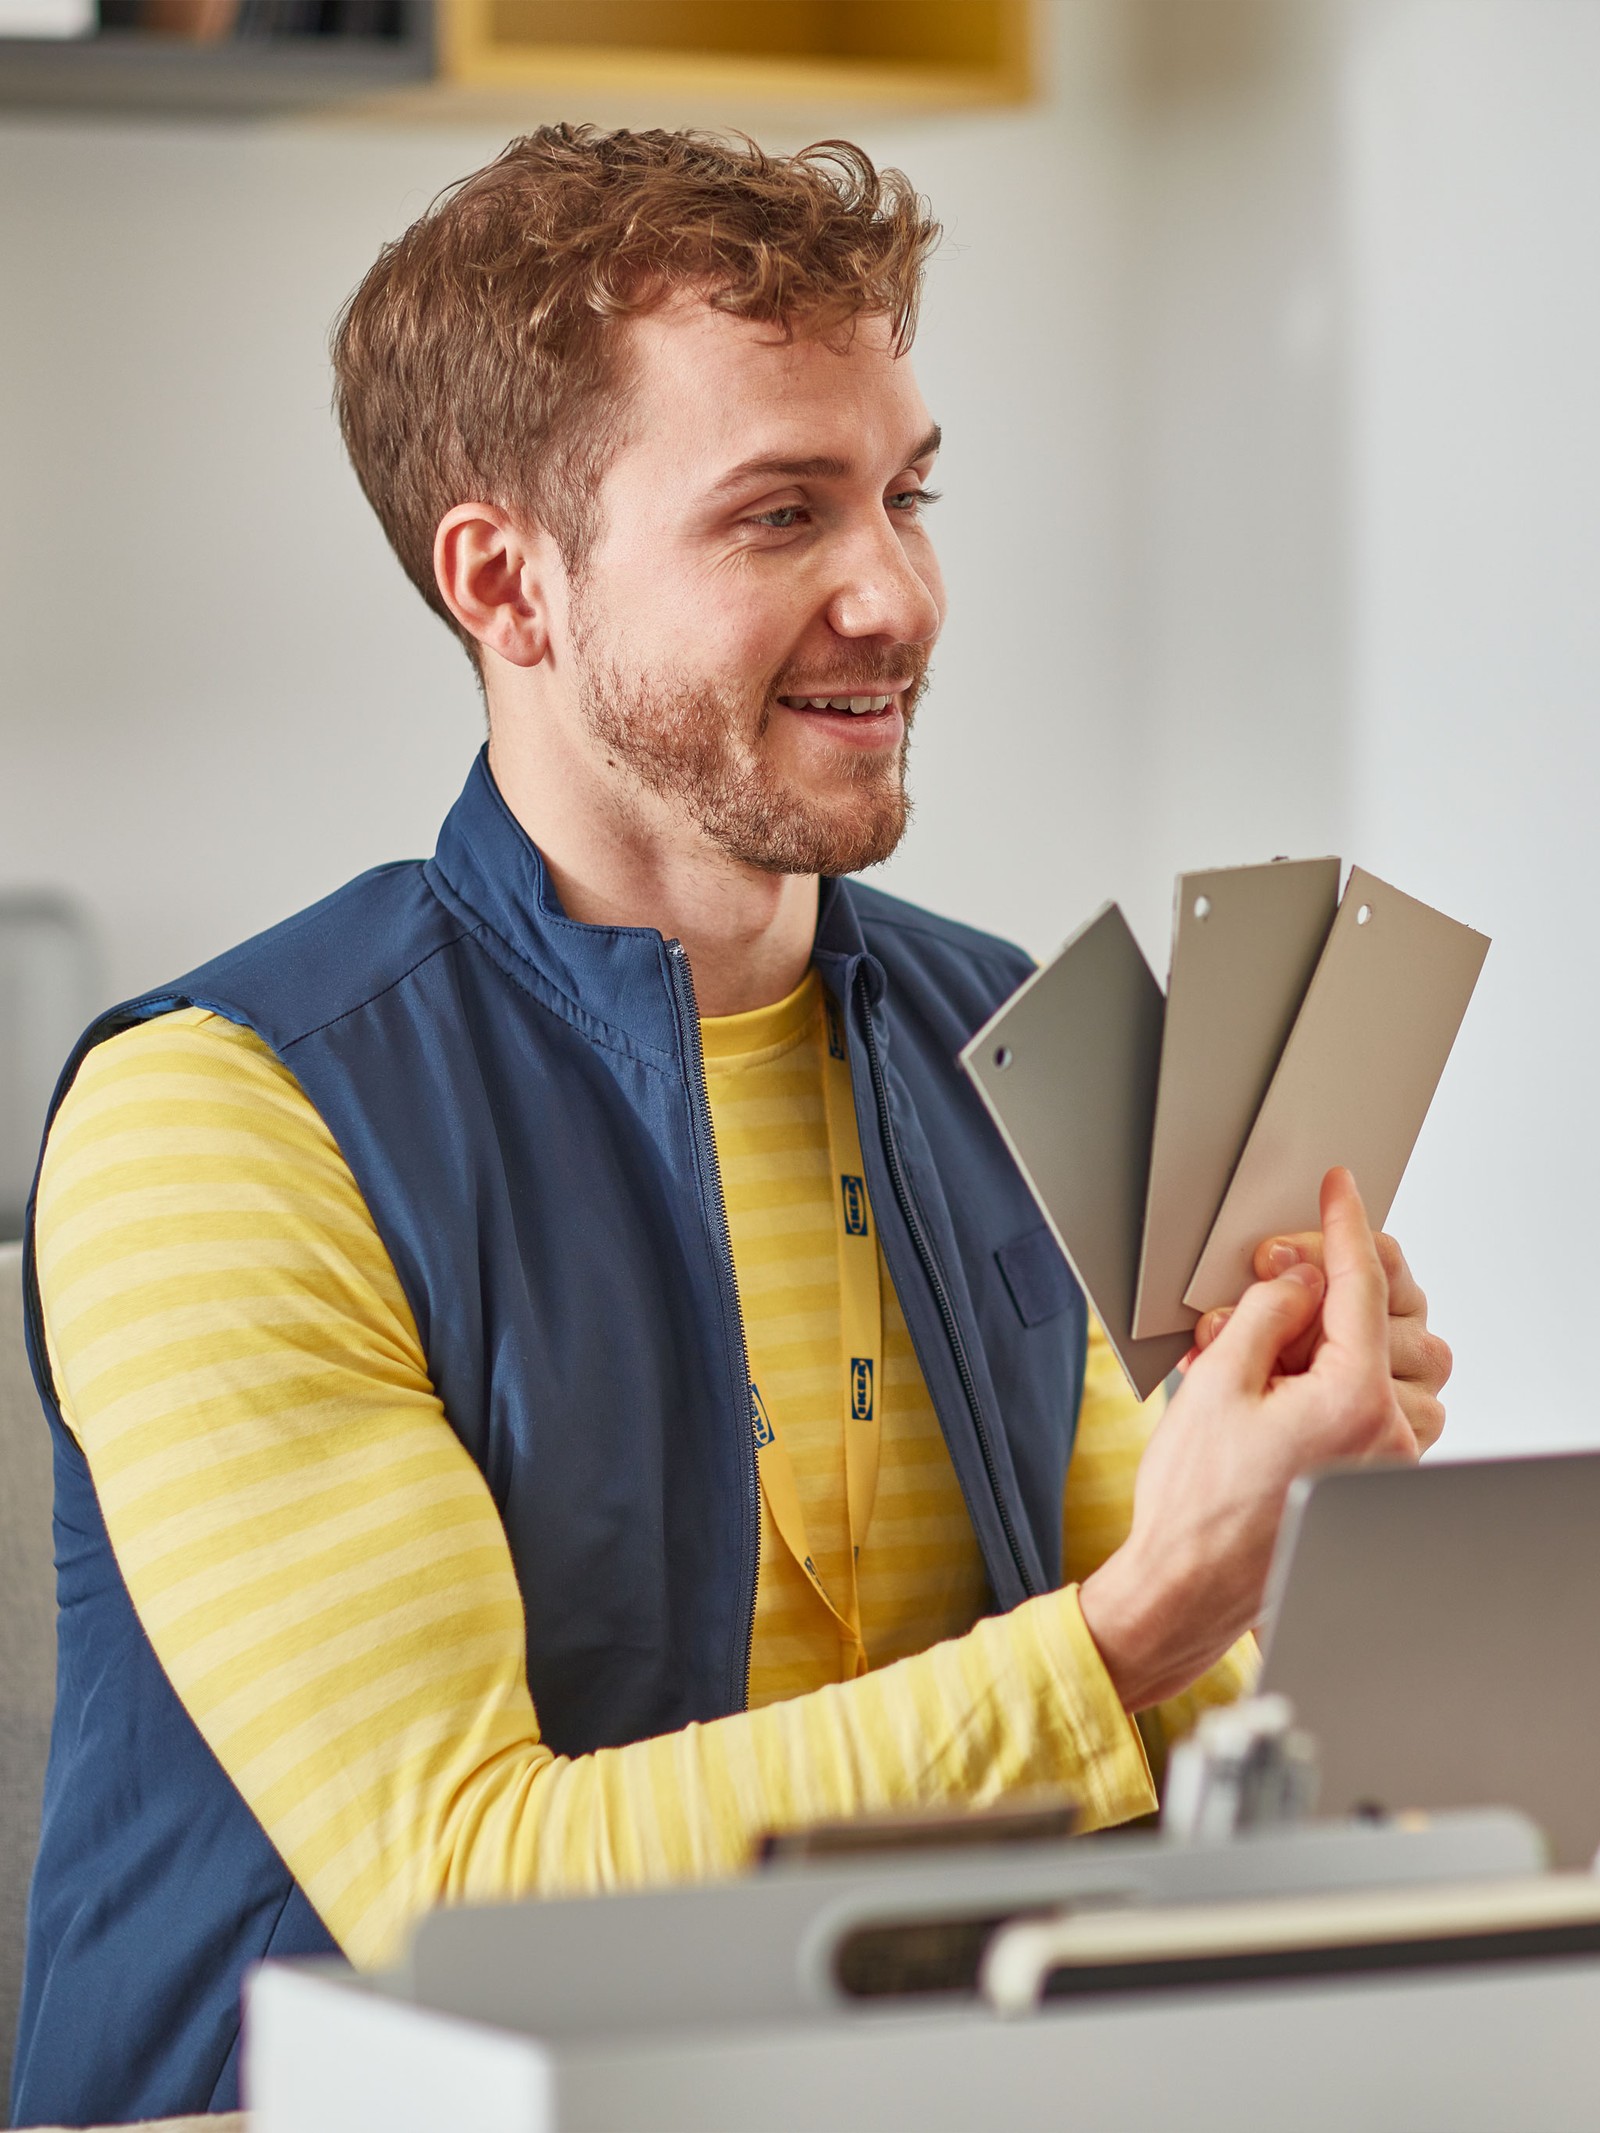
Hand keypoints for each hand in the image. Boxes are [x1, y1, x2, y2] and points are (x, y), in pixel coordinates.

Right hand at [1079, 1169, 1417, 1711]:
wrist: (1186, 1584)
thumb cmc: (1193, 1500)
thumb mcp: (1216, 1380)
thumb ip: (1269, 1312)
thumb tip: (1300, 1279)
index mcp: (1353, 1401)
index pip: (1361, 1286)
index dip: (1344, 1227)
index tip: (1339, 1191)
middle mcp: (1388, 1434)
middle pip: (1400, 1319)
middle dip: (1340, 1287)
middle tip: (1279, 1278)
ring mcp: (1389, 1460)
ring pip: (1410, 1364)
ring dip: (1355, 1336)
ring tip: (1281, 1344)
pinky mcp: (1377, 1477)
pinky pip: (1398, 1405)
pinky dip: (1361, 1377)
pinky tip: (1300, 1380)